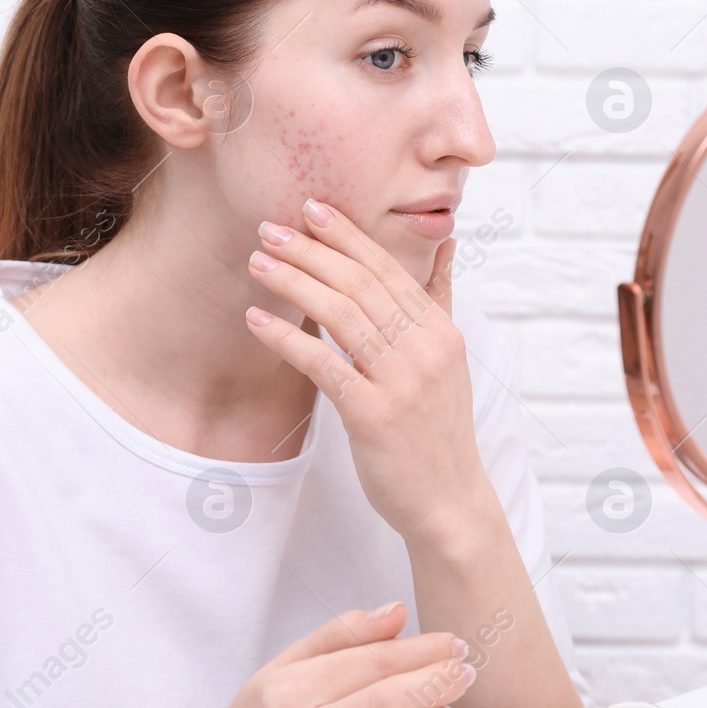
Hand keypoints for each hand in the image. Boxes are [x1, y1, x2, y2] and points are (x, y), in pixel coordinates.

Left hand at [244, 197, 485, 540]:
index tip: (311, 208)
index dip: (348, 236)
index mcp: (440, 332)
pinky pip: (324, 366)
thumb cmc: (438, 428)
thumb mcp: (449, 357)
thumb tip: (447, 242)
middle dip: (312, 251)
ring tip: (258, 264)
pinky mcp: (373, 415)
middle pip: (361, 284)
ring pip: (341, 316)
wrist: (448, 499)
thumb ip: (440, 298)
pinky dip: (287, 339)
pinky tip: (257, 321)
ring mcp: (401, 382)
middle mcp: (425, 350)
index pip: (388, 269)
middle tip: (271, 227)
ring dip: (294, 283)